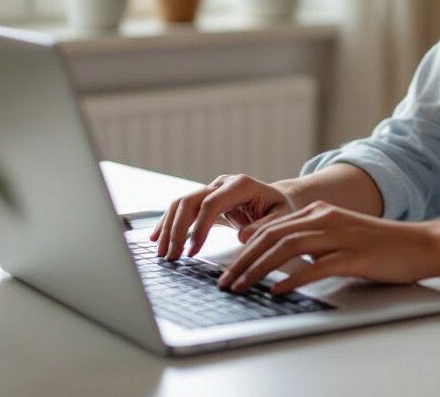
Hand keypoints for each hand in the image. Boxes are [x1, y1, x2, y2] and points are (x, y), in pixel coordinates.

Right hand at [149, 173, 296, 259]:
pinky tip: (157, 238)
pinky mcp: (205, 200)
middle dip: (177, 229)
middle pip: (191, 201)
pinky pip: (181, 209)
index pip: (212, 203)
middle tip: (171, 257)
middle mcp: (222, 183)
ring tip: (163, 253)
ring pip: (181, 203)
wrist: (278, 198)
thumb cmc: (282, 209)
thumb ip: (265, 226)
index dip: (199, 227)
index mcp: (241, 185)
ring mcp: (212, 189)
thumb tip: (244, 237)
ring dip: (168, 228)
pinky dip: (168, 222)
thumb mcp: (283, 218)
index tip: (192, 251)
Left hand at [216, 201, 436, 294]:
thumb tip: (282, 262)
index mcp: (320, 212)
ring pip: (287, 248)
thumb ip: (314, 244)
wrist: (420, 244)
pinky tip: (278, 290)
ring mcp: (339, 235)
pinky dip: (293, 278)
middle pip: (272, 236)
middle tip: (226, 281)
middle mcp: (325, 218)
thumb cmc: (381, 246)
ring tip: (242, 286)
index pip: (272, 227)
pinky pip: (316, 266)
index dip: (246, 247)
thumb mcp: (341, 237)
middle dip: (244, 260)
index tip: (229, 265)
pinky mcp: (353, 255)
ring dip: (259, 269)